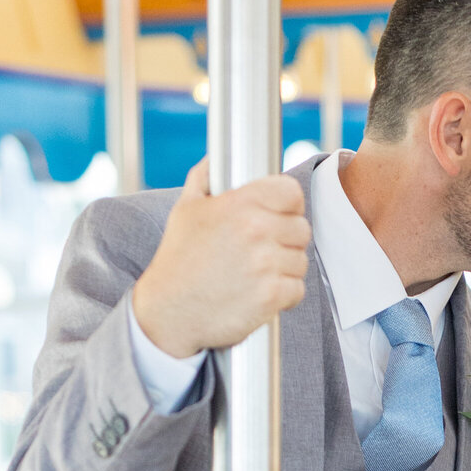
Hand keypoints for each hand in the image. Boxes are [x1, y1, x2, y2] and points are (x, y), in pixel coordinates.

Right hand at [132, 160, 310, 359]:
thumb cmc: (178, 260)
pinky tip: (260, 294)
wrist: (169, 311)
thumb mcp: (186, 209)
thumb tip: (216, 159)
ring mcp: (266, 264)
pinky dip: (285, 295)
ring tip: (257, 275)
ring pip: (301, 261)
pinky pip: (297, 290)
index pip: (291, 192)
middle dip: (286, 241)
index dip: (289, 205)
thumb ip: (206, 178)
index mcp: (240, 203)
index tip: (281, 215)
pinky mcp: (272, 295)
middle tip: (263, 252)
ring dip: (285, 269)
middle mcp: (256, 229)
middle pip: (301, 229)